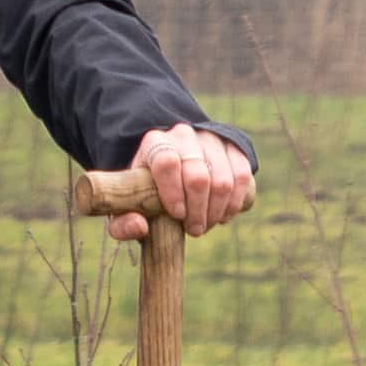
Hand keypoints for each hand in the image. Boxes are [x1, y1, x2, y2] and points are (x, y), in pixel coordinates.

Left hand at [119, 123, 255, 240]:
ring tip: (206, 225)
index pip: (166, 162)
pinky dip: (235, 202)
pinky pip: (243, 176)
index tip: (176, 214)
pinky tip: (223, 215)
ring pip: (223, 179)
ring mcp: (211, 140)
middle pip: (198, 175)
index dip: (173, 192)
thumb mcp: (125, 207)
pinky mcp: (233, 148)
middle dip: (198, 210)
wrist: (169, 168)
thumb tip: (140, 227)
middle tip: (194, 229)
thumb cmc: (144, 191)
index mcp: (154, 143)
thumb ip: (122, 222)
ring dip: (217, 210)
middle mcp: (184, 136)